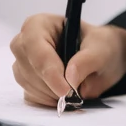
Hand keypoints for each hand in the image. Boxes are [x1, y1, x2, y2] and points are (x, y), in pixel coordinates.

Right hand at [10, 14, 125, 105]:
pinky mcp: (26, 82)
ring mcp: (23, 63)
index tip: (66, 89)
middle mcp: (25, 42)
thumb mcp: (101, 49)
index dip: (49, 70)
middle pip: (28, 67)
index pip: (35, 46)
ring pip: (28, 84)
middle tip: (75, 93)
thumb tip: (70, 77)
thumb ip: (87, 61)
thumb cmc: (99, 46)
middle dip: (51, 85)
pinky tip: (64, 94)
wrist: (102, 59)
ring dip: (51, 94)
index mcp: (40, 24)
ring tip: (74, 90)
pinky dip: (48, 101)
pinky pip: (31, 97)